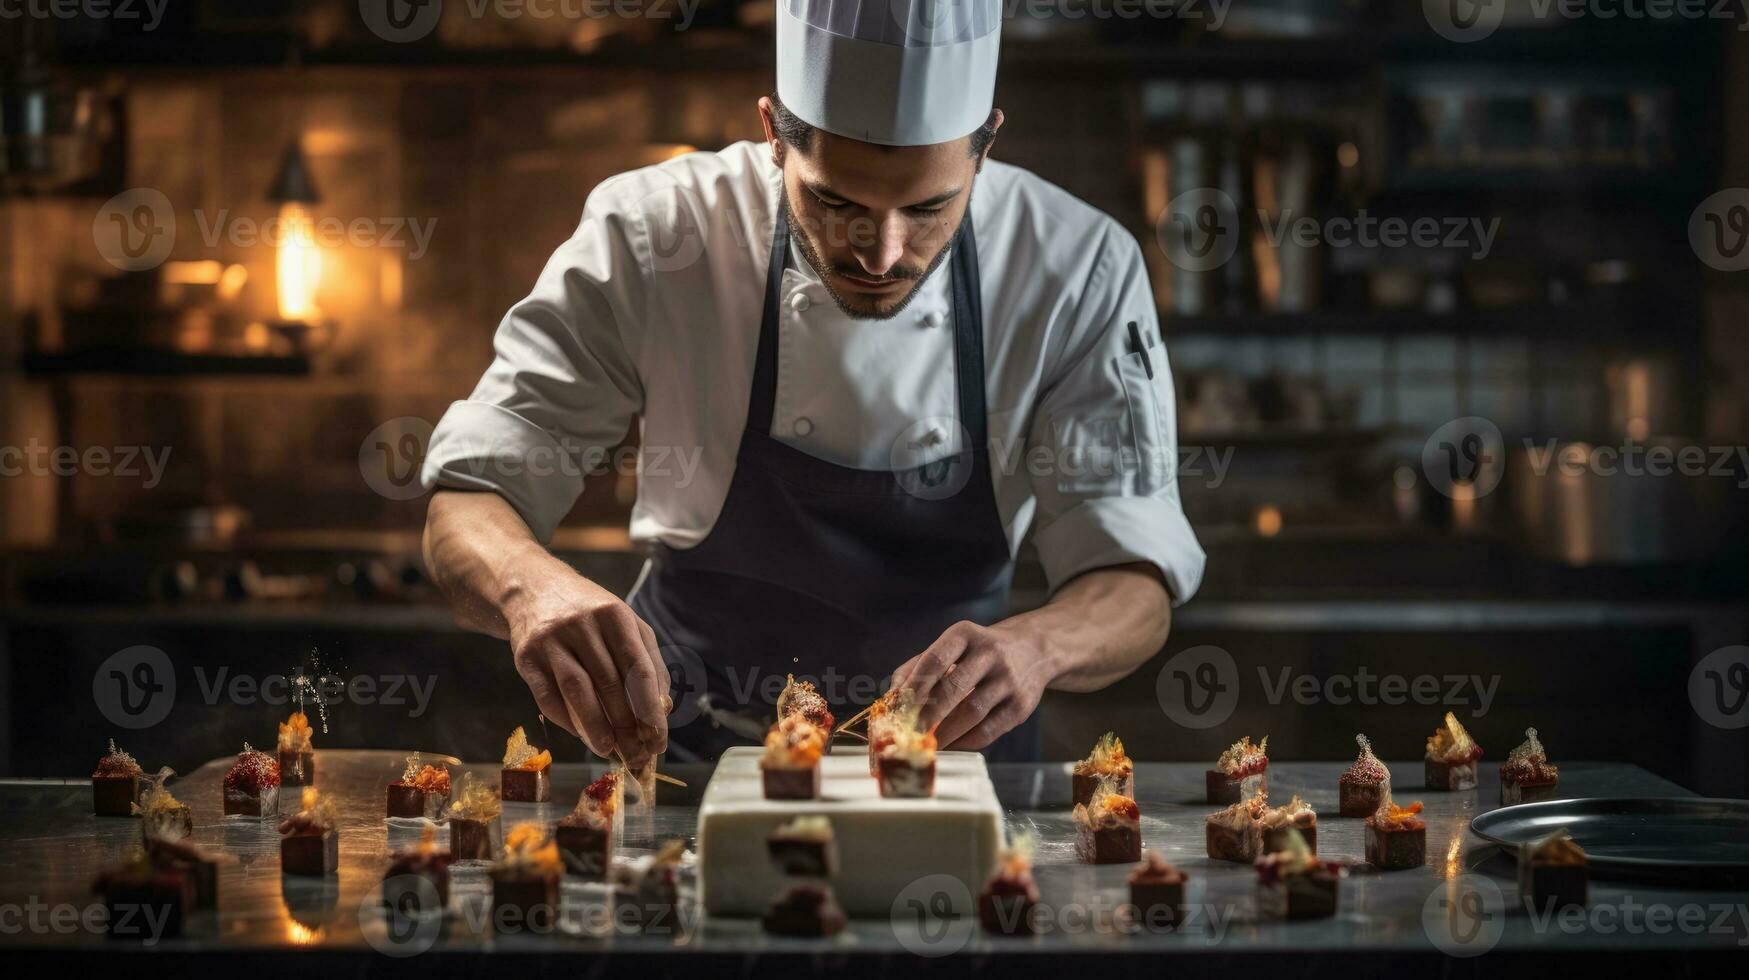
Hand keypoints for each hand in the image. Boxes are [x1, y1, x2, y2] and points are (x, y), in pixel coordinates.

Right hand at [503, 559, 670, 763]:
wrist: (535, 589)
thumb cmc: (592, 615)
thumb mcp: (626, 624)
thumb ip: (648, 661)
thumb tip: (662, 709)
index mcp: (615, 614)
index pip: (638, 668)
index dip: (650, 708)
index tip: (658, 738)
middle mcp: (583, 624)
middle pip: (609, 683)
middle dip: (625, 725)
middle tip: (636, 754)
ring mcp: (551, 639)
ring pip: (577, 691)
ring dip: (595, 727)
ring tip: (609, 751)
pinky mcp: (526, 656)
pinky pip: (547, 696)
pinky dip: (566, 721)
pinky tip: (581, 735)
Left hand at [890, 620, 1054, 749]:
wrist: (1033, 650)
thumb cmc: (978, 652)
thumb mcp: (952, 646)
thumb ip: (918, 667)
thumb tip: (891, 699)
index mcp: (967, 634)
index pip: (935, 660)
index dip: (915, 686)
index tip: (898, 707)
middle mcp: (991, 654)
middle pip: (953, 689)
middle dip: (927, 715)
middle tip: (909, 733)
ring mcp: (1009, 680)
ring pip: (972, 713)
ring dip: (945, 733)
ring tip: (928, 744)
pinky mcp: (1021, 705)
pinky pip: (989, 730)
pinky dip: (966, 741)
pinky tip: (952, 743)